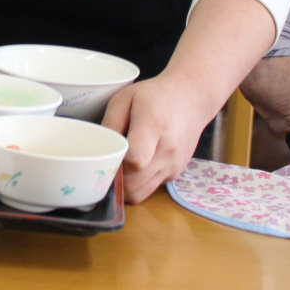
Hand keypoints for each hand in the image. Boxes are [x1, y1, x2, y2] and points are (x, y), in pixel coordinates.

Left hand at [102, 71, 219, 202]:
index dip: (116, 162)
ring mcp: (173, 166)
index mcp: (154, 127)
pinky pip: (150, 188)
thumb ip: (110, 124)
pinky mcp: (175, 174)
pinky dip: (137, 183)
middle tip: (106, 163)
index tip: (107, 154)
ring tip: (118, 166)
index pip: (134, 160)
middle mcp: (167, 151)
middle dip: (115, 178)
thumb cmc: (154, 96)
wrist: (190, 100)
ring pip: (140, 193)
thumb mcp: (125, 98)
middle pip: (134, 182)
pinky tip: (134, 166)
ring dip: (124, 185)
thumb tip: (99, 150)